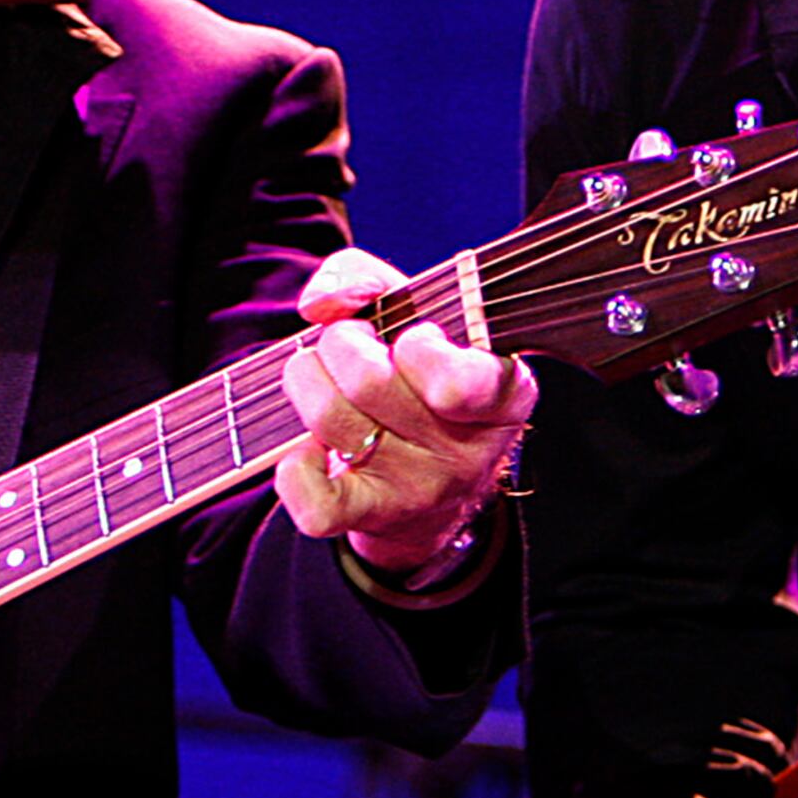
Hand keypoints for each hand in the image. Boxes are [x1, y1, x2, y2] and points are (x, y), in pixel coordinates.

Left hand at [273, 248, 536, 576]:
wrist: (433, 486)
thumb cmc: (419, 378)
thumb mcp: (417, 314)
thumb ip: (366, 279)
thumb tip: (319, 303)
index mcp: (501, 394)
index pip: (456, 382)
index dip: (418, 348)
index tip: (413, 339)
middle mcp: (466, 449)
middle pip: (369, 381)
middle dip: (339, 344)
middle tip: (350, 347)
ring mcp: (420, 490)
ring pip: (329, 418)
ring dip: (307, 383)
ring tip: (325, 383)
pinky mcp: (374, 518)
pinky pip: (316, 501)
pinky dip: (296, 469)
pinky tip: (314, 449)